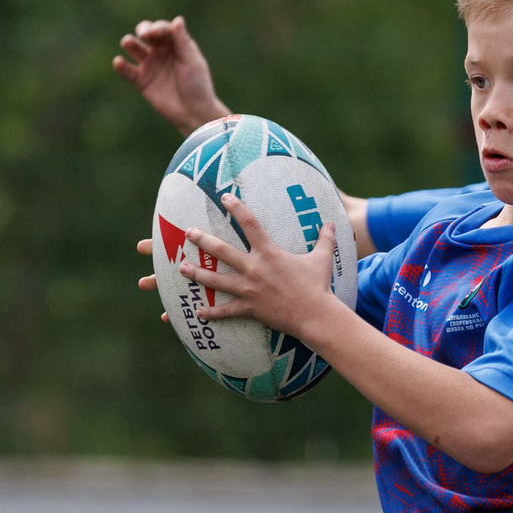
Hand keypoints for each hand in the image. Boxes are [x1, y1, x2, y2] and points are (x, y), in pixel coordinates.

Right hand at [113, 15, 230, 133]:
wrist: (193, 113)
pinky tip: (119, 62)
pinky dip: (122, 66)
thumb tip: (177, 19)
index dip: (158, 28)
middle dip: (143, 30)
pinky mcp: (142, 81)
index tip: (155, 32)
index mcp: (176, 45)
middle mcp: (161, 52)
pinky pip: (128, 71)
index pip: (163, 30)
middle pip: (147, 34)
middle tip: (143, 34)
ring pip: (135, 49)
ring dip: (130, 43)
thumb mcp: (191, 62)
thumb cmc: (197, 85)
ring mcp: (151, 66)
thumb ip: (182, 42)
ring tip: (127, 42)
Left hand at [135, 199, 342, 345]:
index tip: (224, 198)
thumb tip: (331, 223)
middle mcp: (254, 268)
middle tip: (188, 232)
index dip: (236, 208)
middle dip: (203, 240)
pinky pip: (227, 311)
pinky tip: (198, 312)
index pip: (249, 223)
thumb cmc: (318, 285)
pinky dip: (212, 312)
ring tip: (182, 267)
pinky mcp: (250, 308)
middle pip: (222, 251)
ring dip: (197, 273)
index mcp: (269, 252)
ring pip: (217, 280)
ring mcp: (250, 289)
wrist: (315, 314)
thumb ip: (325, 239)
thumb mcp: (322, 259)